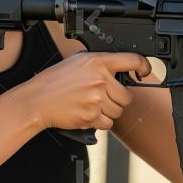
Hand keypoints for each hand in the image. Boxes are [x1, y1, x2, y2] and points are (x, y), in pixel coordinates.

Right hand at [17, 51, 151, 130]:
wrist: (37, 100)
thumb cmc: (54, 81)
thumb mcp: (76, 62)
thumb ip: (98, 64)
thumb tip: (119, 68)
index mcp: (97, 62)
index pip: (132, 60)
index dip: (143, 66)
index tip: (144, 72)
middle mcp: (99, 79)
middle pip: (127, 95)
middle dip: (118, 98)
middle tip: (102, 97)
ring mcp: (96, 98)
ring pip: (118, 111)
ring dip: (109, 111)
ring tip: (91, 105)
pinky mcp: (91, 116)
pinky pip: (108, 123)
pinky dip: (101, 122)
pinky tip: (88, 113)